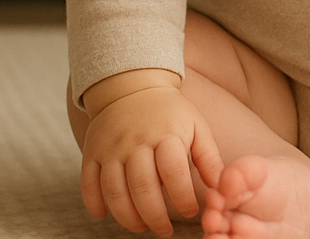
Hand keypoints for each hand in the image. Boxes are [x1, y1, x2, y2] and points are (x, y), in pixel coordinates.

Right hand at [79, 74, 224, 236]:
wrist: (132, 84)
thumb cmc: (170, 112)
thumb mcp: (196, 126)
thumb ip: (209, 157)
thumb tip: (222, 187)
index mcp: (166, 134)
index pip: (174, 173)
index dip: (183, 199)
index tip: (191, 212)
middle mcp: (136, 142)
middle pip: (142, 187)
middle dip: (155, 216)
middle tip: (165, 231)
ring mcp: (111, 148)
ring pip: (114, 190)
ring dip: (127, 217)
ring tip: (141, 227)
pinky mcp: (92, 152)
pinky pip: (88, 183)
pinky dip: (94, 203)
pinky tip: (105, 215)